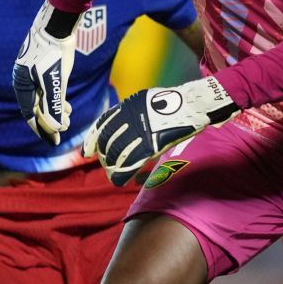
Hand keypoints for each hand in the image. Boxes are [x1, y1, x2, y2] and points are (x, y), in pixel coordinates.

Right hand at [12, 3, 77, 143]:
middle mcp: (26, 82)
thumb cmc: (53, 53)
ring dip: (55, 112)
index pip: (31, 114)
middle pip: (37, 108)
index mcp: (22, 85)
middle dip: (50, 121)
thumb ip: (53, 105)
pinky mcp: (46, 70)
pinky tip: (66, 107)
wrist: (57, 27)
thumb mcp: (54, 82)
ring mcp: (35, 76)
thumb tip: (55, 128)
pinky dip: (57, 101)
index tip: (54, 141)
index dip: (42, 129)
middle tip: (63, 132)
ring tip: (68, 118)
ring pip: (44, 100)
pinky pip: (48, 91)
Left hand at [86, 77, 236, 185]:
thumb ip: (134, 114)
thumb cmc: (176, 105)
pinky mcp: (151, 143)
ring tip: (114, 174)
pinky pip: (131, 162)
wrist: (194, 104)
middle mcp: (130, 117)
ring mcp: (140, 130)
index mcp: (128, 106)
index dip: (93, 140)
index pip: (102, 124)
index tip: (88, 152)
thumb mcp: (148, 102)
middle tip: (107, 166)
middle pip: (108, 141)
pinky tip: (121, 181)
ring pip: (117, 153)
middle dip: (105, 156)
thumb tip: (124, 129)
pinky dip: (123, 174)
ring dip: (113, 167)